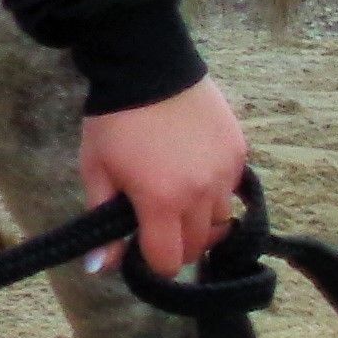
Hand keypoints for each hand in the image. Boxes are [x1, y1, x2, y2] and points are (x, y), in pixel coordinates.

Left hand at [81, 77, 249, 278]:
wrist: (148, 69)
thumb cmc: (114, 122)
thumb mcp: (96, 170)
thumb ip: (102, 220)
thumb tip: (101, 268)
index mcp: (162, 201)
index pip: (169, 261)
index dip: (153, 263)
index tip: (141, 250)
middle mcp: (201, 194)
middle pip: (199, 245)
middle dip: (176, 243)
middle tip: (154, 222)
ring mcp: (226, 173)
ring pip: (219, 220)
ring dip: (199, 219)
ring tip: (175, 195)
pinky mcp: (240, 153)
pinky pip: (231, 189)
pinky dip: (214, 191)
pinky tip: (192, 170)